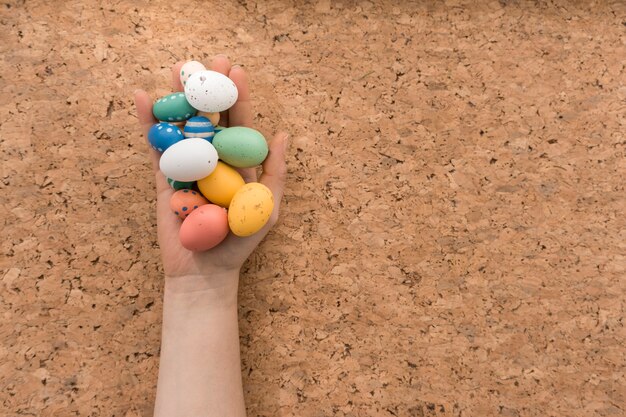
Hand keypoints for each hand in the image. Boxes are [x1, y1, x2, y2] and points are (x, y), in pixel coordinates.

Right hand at [134, 56, 287, 291]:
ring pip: (182, 127)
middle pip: (210, 119)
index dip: (238, 99)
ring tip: (178, 68)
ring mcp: (187, 168)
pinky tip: (143, 96)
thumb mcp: (267, 209)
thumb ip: (276, 174)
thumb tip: (284, 135)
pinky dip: (148, 124)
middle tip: (208, 60)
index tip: (237, 71)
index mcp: (238, 166)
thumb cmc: (240, 244)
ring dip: (179, 97)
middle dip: (209, 90)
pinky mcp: (163, 179)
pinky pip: (155, 148)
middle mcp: (212, 162)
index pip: (239, 126)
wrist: (205, 273)